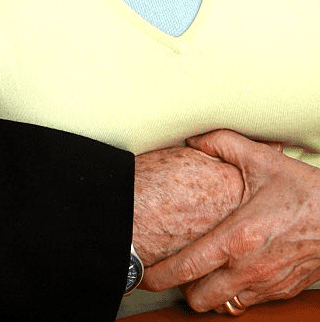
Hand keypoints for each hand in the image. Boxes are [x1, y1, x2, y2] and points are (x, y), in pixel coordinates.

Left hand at [143, 130, 319, 312]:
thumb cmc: (304, 191)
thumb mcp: (261, 160)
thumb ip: (222, 144)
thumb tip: (193, 140)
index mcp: (238, 237)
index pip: (188, 267)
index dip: (160, 275)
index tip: (142, 274)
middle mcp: (249, 268)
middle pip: (200, 299)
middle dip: (183, 289)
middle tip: (176, 270)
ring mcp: (266, 284)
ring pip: (223, 305)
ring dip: (210, 292)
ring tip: (203, 271)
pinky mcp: (280, 292)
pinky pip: (247, 302)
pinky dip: (235, 292)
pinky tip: (233, 271)